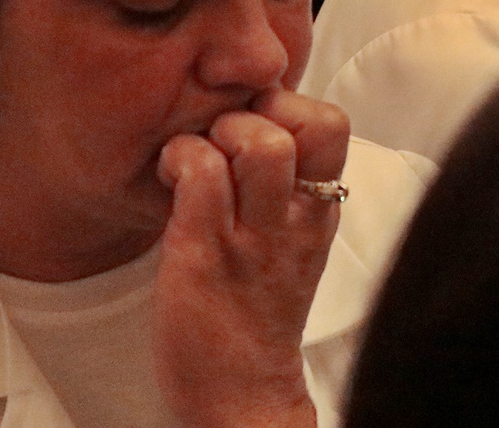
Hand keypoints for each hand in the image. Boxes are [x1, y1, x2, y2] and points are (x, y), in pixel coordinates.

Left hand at [152, 89, 349, 427]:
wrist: (240, 394)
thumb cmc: (249, 309)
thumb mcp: (284, 239)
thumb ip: (276, 183)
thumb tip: (244, 117)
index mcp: (316, 212)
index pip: (330, 122)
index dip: (286, 103)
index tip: (249, 123)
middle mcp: (295, 220)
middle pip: (309, 120)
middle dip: (254, 109)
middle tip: (219, 140)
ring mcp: (252, 236)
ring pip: (259, 141)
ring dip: (215, 132)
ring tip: (193, 160)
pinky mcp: (205, 252)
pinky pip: (200, 173)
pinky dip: (178, 160)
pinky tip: (168, 182)